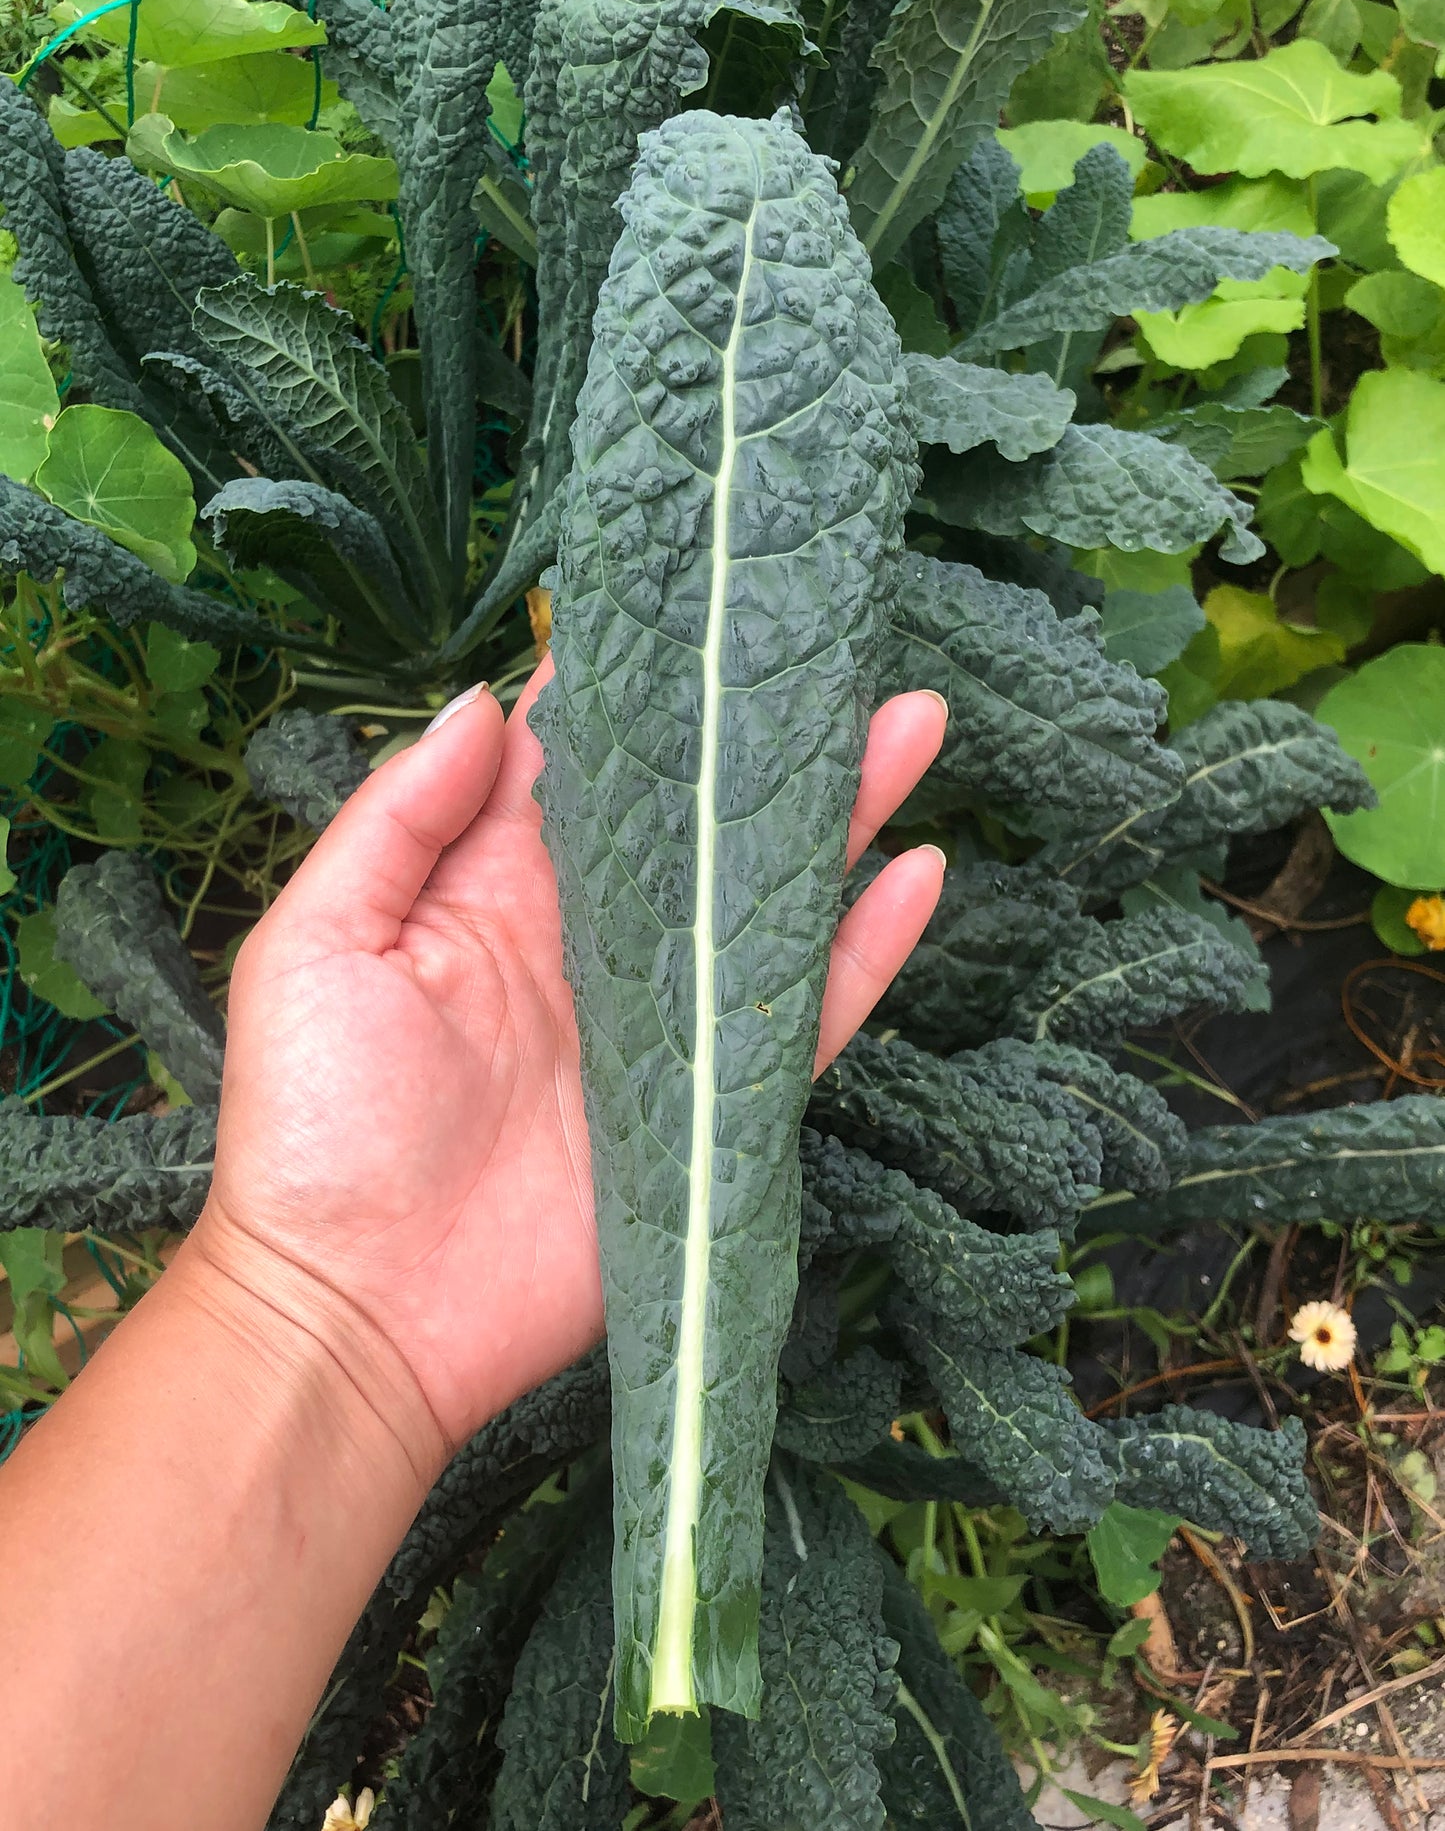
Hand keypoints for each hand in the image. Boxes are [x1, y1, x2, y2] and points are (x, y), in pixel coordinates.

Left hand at [199, 662, 946, 1469]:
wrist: (363, 1312)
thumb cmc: (315, 1124)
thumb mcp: (318, 942)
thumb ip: (401, 819)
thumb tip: (480, 700)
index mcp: (496, 888)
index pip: (579, 764)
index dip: (632, 689)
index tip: (693, 607)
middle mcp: (593, 939)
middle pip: (697, 817)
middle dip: (763, 733)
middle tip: (835, 648)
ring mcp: (661, 1020)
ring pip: (771, 896)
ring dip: (841, 812)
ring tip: (911, 720)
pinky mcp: (713, 1103)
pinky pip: (807, 1014)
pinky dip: (866, 950)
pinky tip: (919, 874)